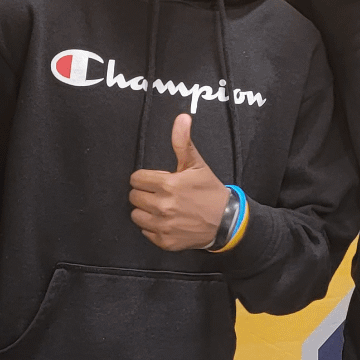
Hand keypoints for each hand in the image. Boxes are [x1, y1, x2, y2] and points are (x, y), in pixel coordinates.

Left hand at [129, 114, 229, 250]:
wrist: (226, 221)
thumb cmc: (209, 191)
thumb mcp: (196, 164)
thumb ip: (183, 141)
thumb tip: (182, 118)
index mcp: (168, 185)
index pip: (136, 179)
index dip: (145, 178)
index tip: (156, 180)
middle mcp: (163, 206)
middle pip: (133, 197)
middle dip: (144, 193)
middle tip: (159, 193)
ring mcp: (163, 226)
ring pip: (136, 215)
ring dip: (145, 210)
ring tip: (160, 206)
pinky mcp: (165, 242)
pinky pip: (145, 232)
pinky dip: (152, 227)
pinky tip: (166, 220)